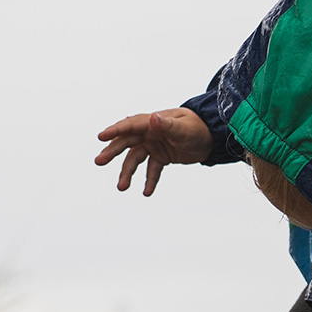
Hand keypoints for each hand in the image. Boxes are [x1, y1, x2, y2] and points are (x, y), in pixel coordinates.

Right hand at [94, 109, 213, 194]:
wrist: (211, 137)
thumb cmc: (198, 128)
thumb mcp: (184, 128)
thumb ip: (168, 125)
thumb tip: (153, 118)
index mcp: (152, 123)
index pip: (130, 126)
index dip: (115, 131)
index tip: (101, 137)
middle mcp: (149, 133)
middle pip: (126, 143)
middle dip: (112, 152)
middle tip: (99, 162)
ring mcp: (154, 145)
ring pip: (136, 160)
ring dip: (128, 173)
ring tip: (122, 188)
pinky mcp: (161, 156)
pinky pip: (152, 170)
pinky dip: (149, 180)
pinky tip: (146, 192)